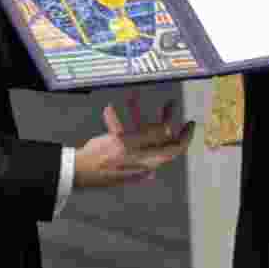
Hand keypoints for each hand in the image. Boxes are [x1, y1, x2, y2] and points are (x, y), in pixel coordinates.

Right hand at [73, 92, 193, 188]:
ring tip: (133, 96)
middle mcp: (142, 157)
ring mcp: (130, 154)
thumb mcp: (127, 146)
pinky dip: (118, 121)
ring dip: (138, 114)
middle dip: (164, 118)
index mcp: (149, 160)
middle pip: (160, 137)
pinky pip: (123, 132)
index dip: (185, 136)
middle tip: (169, 103)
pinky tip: (109, 109)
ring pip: (141, 131)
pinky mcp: (117, 150)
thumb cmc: (102, 161)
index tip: (190, 123)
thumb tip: (168, 133)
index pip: (175, 148)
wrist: (78, 170)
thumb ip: (148, 139)